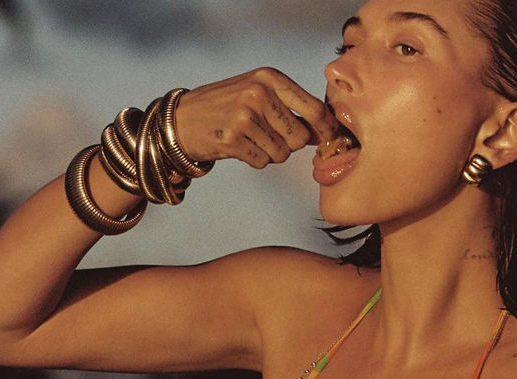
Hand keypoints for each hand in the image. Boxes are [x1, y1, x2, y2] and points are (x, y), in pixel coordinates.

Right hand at [174, 68, 339, 168]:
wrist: (184, 119)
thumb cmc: (227, 106)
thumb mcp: (259, 92)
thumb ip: (290, 107)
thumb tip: (324, 132)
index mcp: (270, 78)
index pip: (314, 108)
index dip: (327, 128)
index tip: (332, 137)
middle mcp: (259, 94)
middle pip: (300, 137)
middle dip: (290, 144)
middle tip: (270, 137)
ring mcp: (245, 116)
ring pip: (282, 153)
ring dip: (270, 153)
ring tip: (251, 139)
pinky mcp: (233, 139)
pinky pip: (263, 162)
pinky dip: (255, 160)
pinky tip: (240, 146)